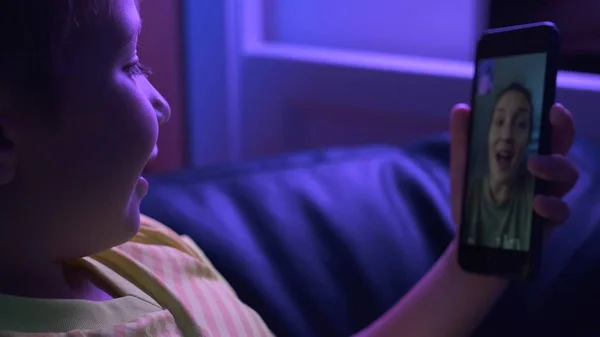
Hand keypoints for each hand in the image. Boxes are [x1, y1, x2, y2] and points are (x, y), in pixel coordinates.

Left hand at [450, 103, 578, 234]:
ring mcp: (549, 195)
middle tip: (551, 123)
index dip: (555, 117)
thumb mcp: (463, 167)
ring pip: (568, 175)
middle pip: (564, 147)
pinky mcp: (548, 221)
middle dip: (563, 132)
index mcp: (526, 154)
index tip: (551, 106)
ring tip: (533, 166)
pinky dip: (552, 205)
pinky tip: (537, 203)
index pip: (548, 131)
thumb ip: (463, 140)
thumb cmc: (472, 197)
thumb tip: (461, 109)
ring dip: (554, 166)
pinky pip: (561, 210)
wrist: (469, 238)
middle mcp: (543, 173)